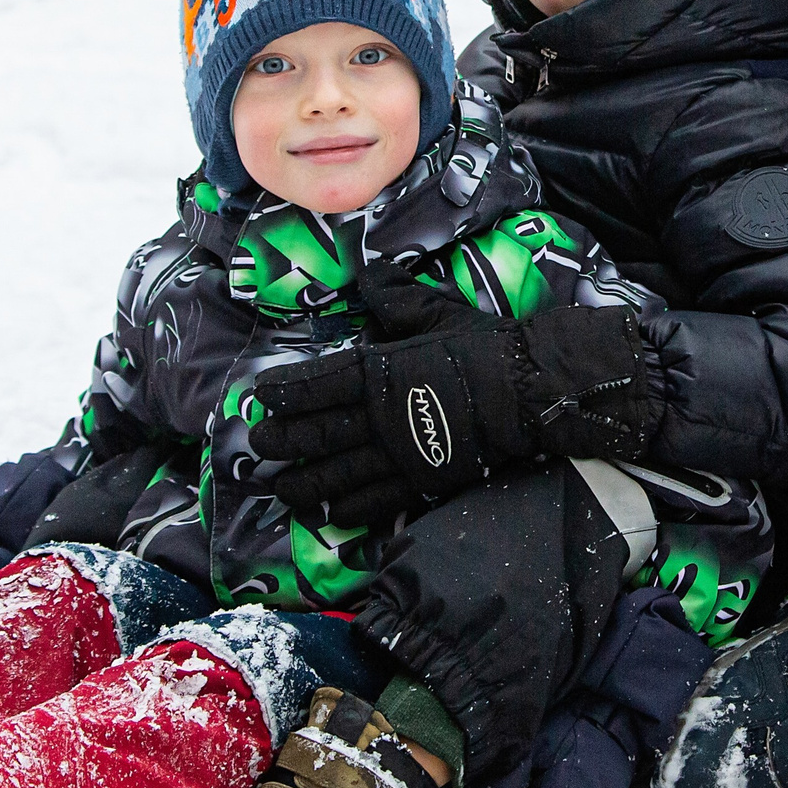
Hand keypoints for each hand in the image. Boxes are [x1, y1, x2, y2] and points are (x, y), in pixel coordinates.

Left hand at [254, 267, 660, 527]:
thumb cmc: (483, 348)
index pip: (319, 383)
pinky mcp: (422, 481)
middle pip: (317, 433)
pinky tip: (331, 514)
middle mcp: (380, 417)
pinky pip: (376, 501)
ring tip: (281, 487)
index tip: (261, 396)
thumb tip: (371, 273)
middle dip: (282, 440)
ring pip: (338, 474)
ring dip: (304, 482)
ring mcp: (399, 454)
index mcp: (380, 372)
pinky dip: (350, 510)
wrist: (529, 392)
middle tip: (258, 445)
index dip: (286, 391)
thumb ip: (398, 298)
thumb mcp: (437, 312)